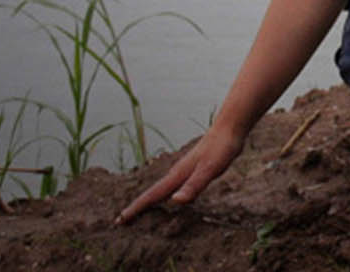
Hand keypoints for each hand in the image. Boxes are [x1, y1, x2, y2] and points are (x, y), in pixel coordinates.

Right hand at [117, 126, 244, 222]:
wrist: (229, 127)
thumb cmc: (221, 148)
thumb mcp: (210, 169)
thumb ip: (194, 185)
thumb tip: (175, 201)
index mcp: (178, 176)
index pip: (153, 196)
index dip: (136, 208)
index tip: (119, 221)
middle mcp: (177, 173)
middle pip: (153, 193)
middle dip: (137, 207)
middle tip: (121, 221)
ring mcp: (183, 170)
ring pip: (161, 189)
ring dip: (149, 201)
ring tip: (139, 212)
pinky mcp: (192, 169)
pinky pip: (172, 185)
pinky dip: (164, 194)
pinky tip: (168, 196)